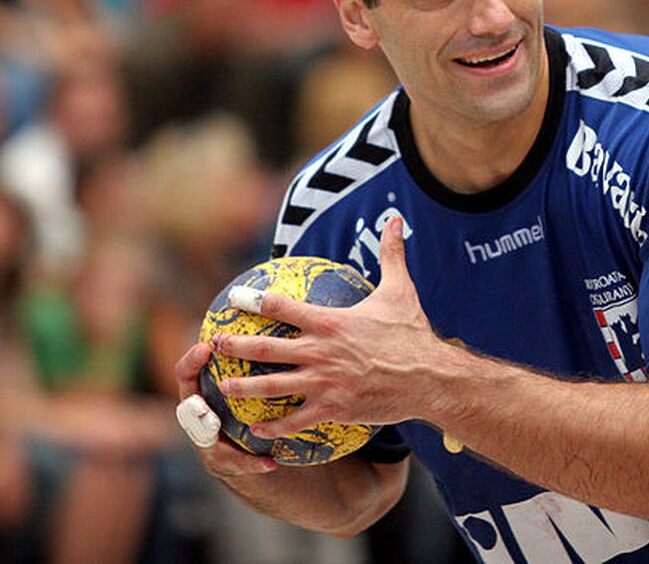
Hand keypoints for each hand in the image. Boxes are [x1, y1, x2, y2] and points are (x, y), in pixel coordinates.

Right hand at [173, 342, 276, 476]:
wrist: (258, 445)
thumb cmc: (259, 401)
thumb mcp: (255, 377)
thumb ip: (261, 355)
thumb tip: (288, 320)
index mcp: (204, 389)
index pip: (188, 373)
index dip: (192, 361)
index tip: (206, 348)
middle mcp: (199, 415)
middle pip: (188, 409)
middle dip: (192, 405)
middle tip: (202, 402)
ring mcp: (207, 441)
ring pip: (205, 439)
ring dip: (213, 436)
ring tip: (221, 432)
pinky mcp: (223, 463)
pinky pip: (235, 463)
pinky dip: (252, 462)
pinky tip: (270, 461)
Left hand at [211, 216, 443, 436]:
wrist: (430, 377)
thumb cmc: (413, 333)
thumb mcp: (400, 290)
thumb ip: (391, 254)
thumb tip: (394, 219)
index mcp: (329, 322)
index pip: (282, 307)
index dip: (254, 300)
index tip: (235, 296)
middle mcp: (320, 352)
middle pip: (266, 349)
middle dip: (236, 345)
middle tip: (215, 344)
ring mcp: (324, 383)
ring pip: (273, 388)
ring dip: (244, 388)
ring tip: (223, 387)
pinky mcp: (333, 409)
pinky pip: (296, 421)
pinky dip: (275, 428)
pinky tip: (259, 432)